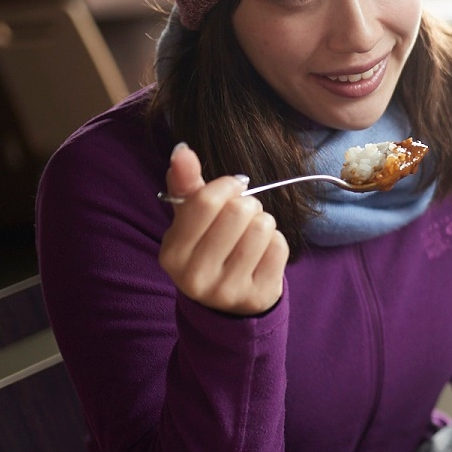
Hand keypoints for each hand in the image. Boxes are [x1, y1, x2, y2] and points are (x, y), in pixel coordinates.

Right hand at [157, 142, 288, 315]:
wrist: (228, 302)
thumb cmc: (208, 247)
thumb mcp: (190, 219)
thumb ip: (185, 184)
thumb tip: (182, 150)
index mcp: (172, 253)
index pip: (205, 201)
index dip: (227, 186)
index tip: (233, 188)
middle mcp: (194, 277)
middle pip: (238, 212)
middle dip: (247, 204)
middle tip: (243, 216)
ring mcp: (227, 291)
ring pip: (262, 227)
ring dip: (263, 222)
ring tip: (252, 234)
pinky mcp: (257, 297)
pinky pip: (279, 247)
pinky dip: (276, 242)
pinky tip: (262, 254)